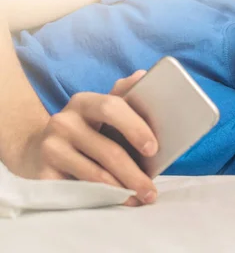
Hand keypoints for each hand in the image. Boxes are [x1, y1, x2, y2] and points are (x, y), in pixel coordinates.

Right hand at [18, 70, 158, 205]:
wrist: (39, 150)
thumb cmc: (85, 131)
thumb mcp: (102, 112)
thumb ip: (124, 96)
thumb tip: (144, 75)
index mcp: (85, 102)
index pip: (112, 107)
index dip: (135, 128)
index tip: (154, 149)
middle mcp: (64, 121)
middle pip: (107, 149)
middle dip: (134, 172)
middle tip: (151, 189)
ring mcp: (51, 147)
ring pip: (95, 174)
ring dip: (122, 189)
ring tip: (140, 198)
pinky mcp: (42, 173)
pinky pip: (78, 189)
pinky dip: (101, 198)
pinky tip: (117, 201)